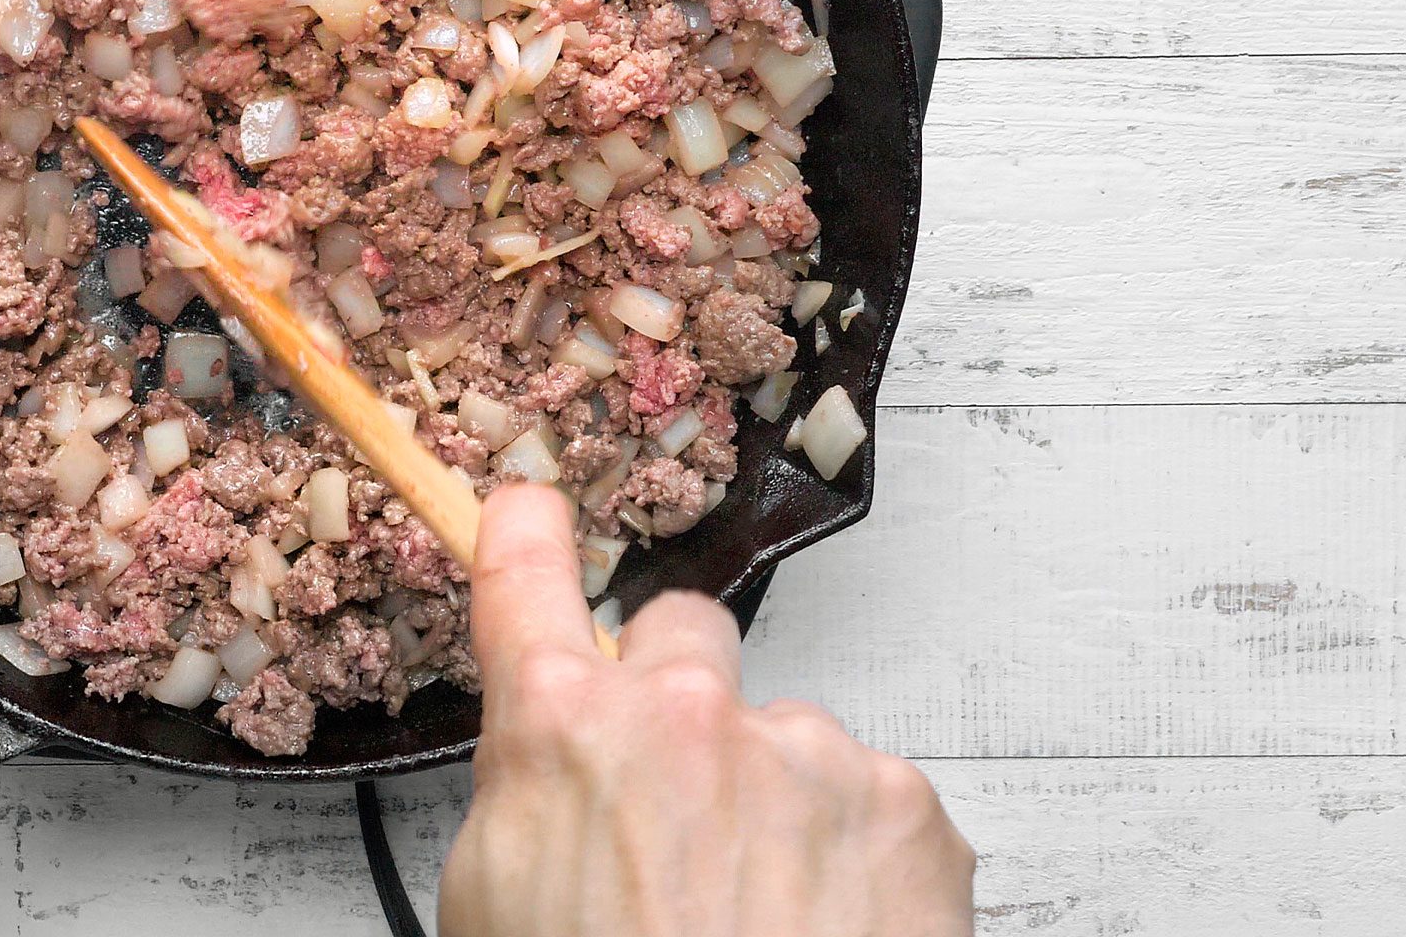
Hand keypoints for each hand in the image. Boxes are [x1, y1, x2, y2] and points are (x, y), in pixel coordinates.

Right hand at [439, 485, 973, 936]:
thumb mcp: (498, 903)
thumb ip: (529, 796)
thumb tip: (556, 757)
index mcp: (565, 729)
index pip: (526, 568)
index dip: (525, 529)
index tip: (531, 511)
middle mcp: (690, 713)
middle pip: (684, 630)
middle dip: (679, 695)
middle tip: (680, 806)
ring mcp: (808, 751)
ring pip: (785, 736)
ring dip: (776, 803)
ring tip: (762, 919)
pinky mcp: (907, 806)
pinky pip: (869, 800)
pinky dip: (853, 860)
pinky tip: (826, 933)